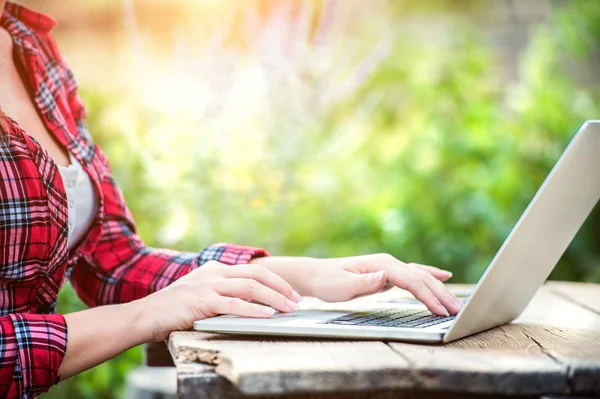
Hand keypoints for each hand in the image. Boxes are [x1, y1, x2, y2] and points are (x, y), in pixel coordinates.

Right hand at [135, 261, 301, 340]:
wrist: (147, 314)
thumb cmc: (175, 307)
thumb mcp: (201, 292)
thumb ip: (222, 291)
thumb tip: (252, 301)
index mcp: (216, 268)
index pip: (254, 270)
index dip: (276, 280)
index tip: (291, 293)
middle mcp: (215, 272)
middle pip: (257, 274)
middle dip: (281, 286)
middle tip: (297, 300)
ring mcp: (209, 285)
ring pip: (250, 287)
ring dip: (274, 298)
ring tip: (288, 308)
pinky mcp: (203, 301)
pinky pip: (235, 304)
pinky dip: (254, 310)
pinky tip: (267, 315)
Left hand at [305, 254, 461, 315]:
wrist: (318, 274)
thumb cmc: (328, 282)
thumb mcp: (341, 286)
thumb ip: (364, 282)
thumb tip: (384, 276)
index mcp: (381, 264)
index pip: (411, 280)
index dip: (427, 296)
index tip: (440, 311)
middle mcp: (388, 263)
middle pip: (421, 277)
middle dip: (441, 294)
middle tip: (458, 312)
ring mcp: (390, 267)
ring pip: (421, 276)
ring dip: (440, 289)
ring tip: (456, 303)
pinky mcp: (389, 273)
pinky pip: (415, 274)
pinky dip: (431, 275)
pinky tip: (444, 276)